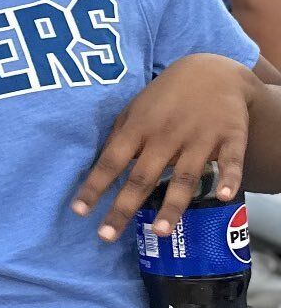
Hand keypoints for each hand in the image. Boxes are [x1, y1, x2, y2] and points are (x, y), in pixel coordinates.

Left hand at [72, 53, 257, 239]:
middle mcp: (165, 135)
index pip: (111, 162)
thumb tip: (99, 167)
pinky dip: (228, 178)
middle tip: (106, 236)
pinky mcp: (230, 137)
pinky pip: (229, 161)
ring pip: (184, 177)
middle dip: (123, 207)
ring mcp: (199, 137)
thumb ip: (119, 137)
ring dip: (172, 205)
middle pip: (142, 177)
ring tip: (159, 231)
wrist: (212, 71)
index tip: (78, 211)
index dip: (94, 186)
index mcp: (138, 128)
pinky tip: (223, 197)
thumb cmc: (165, 97)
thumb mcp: (135, 110)